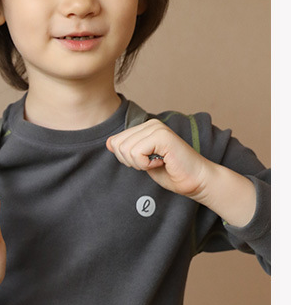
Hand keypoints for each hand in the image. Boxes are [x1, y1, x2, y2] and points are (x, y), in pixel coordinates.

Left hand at [106, 119, 256, 225]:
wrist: (195, 180)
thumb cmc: (171, 173)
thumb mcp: (142, 162)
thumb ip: (127, 151)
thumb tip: (109, 142)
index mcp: (145, 128)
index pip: (115, 141)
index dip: (125, 159)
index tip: (146, 162)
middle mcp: (150, 124)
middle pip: (117, 145)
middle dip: (131, 161)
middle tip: (151, 163)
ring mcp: (157, 128)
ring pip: (126, 149)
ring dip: (139, 163)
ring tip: (157, 162)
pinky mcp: (162, 136)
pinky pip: (137, 152)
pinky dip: (146, 164)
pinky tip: (161, 162)